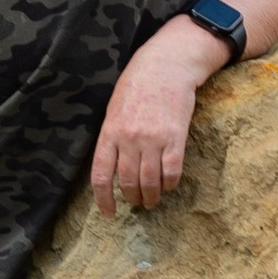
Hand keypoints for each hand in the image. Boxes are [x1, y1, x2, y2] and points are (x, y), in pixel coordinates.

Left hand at [90, 17, 225, 217]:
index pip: (102, 175)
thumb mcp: (114, 108)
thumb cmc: (137, 84)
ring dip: (151, 196)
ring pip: (150, 181)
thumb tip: (112, 165)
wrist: (167, 65)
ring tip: (153, 200)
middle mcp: (129, 139)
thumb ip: (112, 136)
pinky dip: (170, 183)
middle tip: (137, 203)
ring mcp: (153, 139)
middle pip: (128, 182)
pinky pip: (172, 170)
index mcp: (110, 132)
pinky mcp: (175, 137)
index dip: (103, 199)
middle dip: (132, 198)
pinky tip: (169, 185)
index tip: (108, 212)